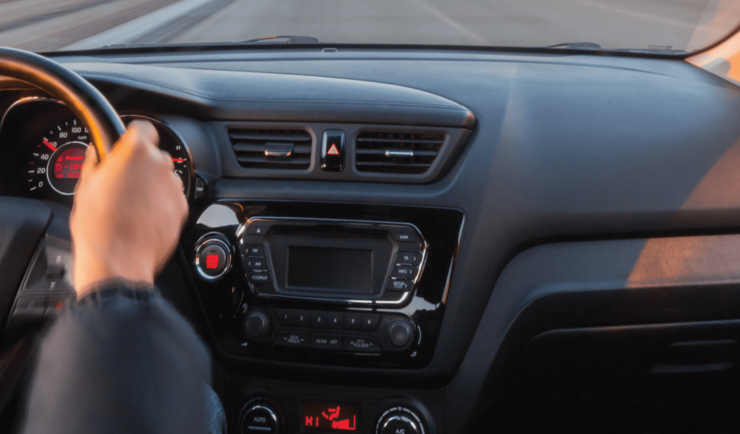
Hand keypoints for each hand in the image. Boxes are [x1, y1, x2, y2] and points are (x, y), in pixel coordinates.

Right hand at [71, 121, 187, 297]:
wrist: (117, 261)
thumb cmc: (98, 226)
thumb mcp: (85, 186)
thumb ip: (95, 162)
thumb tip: (96, 153)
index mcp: (135, 152)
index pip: (144, 128)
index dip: (135, 137)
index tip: (130, 145)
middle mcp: (160, 165)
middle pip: (154, 156)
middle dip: (142, 167)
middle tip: (124, 185)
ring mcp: (174, 187)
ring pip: (165, 179)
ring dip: (153, 187)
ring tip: (133, 206)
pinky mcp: (183, 208)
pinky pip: (172, 199)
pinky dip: (162, 205)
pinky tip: (144, 218)